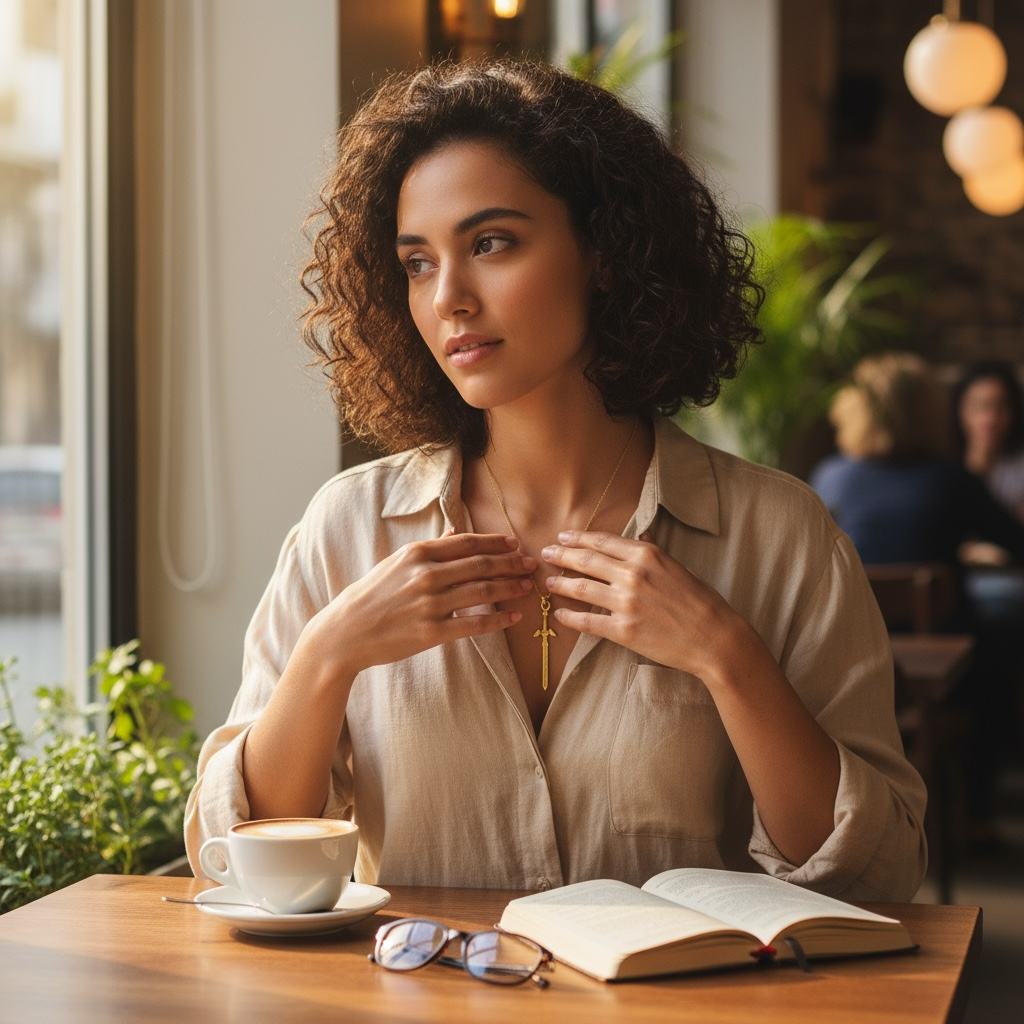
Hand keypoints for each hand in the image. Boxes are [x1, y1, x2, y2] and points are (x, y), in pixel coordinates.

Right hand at [310, 531, 533, 675]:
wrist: (344, 633)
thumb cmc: (371, 597)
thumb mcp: (395, 564)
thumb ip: (428, 549)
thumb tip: (454, 532)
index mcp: (417, 554)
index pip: (466, 542)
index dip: (495, 542)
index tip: (514, 543)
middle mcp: (426, 574)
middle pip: (480, 565)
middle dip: (511, 563)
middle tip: (531, 564)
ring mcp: (430, 604)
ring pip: (482, 592)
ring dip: (510, 588)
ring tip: (528, 586)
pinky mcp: (432, 632)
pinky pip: (474, 624)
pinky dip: (498, 620)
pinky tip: (514, 617)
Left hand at [541, 530, 756, 684]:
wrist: (714, 637)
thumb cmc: (700, 601)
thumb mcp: (677, 566)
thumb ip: (653, 552)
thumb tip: (640, 536)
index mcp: (647, 555)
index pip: (602, 542)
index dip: (578, 538)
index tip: (562, 537)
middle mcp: (633, 575)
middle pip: (585, 561)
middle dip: (561, 556)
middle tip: (545, 553)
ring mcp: (626, 603)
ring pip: (581, 589)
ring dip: (561, 584)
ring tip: (548, 582)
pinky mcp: (623, 631)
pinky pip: (587, 622)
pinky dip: (569, 617)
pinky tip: (560, 614)